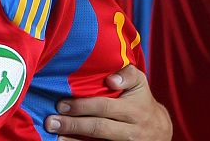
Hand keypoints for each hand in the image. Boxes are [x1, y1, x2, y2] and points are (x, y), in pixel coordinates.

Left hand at [44, 65, 171, 139]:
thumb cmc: (142, 101)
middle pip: (98, 128)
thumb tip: (110, 79)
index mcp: (134, 110)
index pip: (105, 107)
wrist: (158, 131)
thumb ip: (127, 75)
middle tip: (51, 121)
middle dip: (73, 125)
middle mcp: (130, 130)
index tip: (61, 104)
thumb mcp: (140, 84)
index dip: (82, 106)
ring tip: (54, 136)